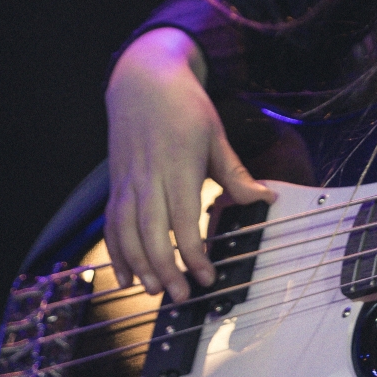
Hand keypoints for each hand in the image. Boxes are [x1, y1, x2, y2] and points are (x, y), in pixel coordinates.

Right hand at [104, 27, 273, 304]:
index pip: (183, 222)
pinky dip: (115, 251)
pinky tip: (124, 274)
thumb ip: (236, 174)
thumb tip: (265, 198)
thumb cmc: (184, 107)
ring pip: (126, 232)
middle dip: (165, 270)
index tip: (206, 276)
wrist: (143, 80)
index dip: (193, 254)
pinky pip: (111, 224)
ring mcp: (127, 182)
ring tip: (154, 290)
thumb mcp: (216, 136)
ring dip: (138, 266)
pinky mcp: (115, 183)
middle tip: (180, 296)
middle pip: (151, 234)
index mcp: (178, 168)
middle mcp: (148, 179)